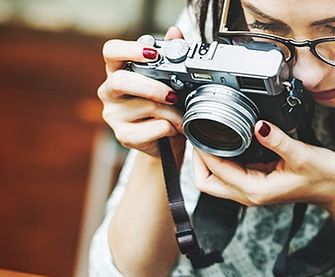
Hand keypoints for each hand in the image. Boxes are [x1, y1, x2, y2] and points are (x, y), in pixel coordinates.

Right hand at [97, 26, 185, 157]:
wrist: (166, 141)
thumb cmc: (164, 106)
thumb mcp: (170, 80)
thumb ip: (170, 55)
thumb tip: (175, 33)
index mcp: (118, 71)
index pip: (111, 52)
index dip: (129, 50)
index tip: (152, 54)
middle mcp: (110, 91)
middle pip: (122, 81)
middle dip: (154, 88)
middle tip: (174, 95)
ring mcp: (113, 115)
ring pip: (146, 107)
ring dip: (172, 113)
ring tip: (181, 117)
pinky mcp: (124, 136)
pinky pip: (154, 128)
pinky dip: (171, 128)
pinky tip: (173, 129)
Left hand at [193, 121, 334, 214]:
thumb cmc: (324, 177)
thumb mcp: (302, 155)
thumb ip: (277, 140)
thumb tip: (258, 125)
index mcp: (256, 190)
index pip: (215, 172)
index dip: (202, 152)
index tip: (197, 130)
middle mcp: (250, 194)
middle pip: (206, 183)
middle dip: (197, 161)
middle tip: (197, 134)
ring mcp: (253, 190)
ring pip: (216, 180)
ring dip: (207, 160)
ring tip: (206, 134)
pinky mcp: (257, 183)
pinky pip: (230, 174)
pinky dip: (222, 159)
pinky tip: (225, 141)